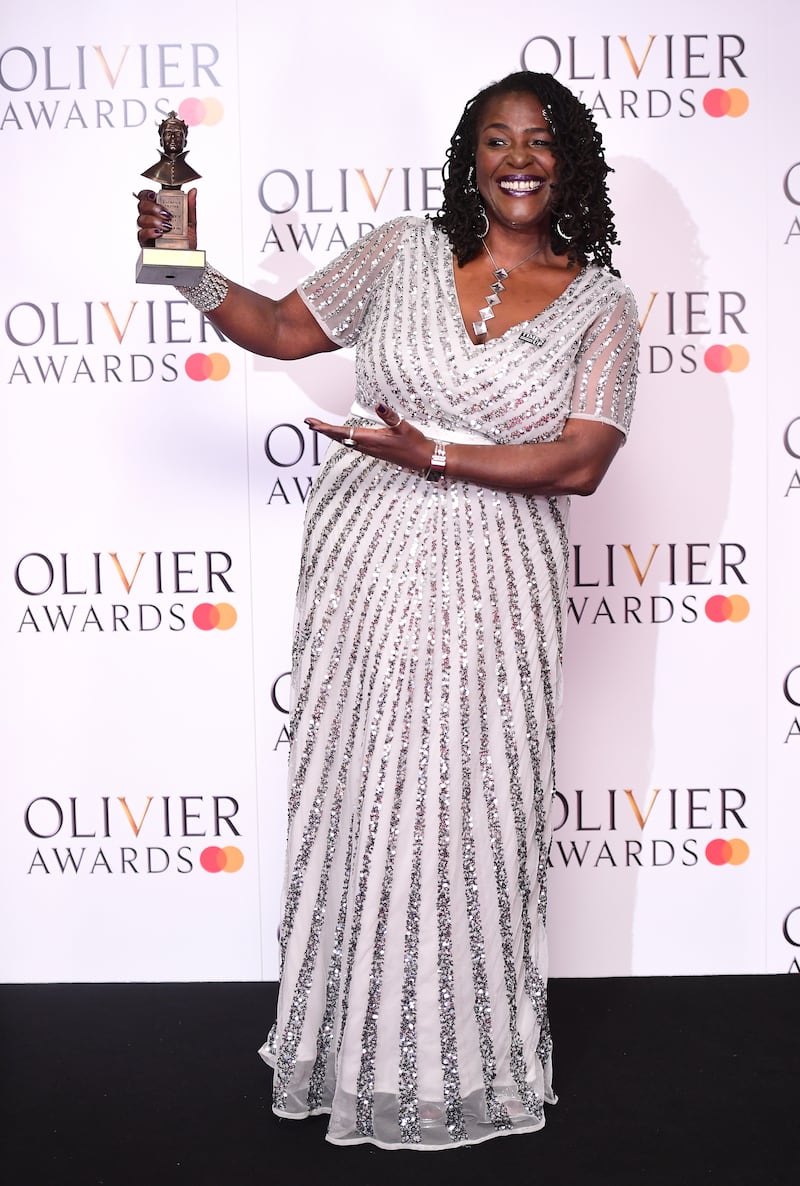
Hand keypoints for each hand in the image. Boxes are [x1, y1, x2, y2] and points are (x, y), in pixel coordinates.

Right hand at [135, 187, 196, 248]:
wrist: (186, 259)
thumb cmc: (185, 242)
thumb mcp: (190, 223)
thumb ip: (190, 207)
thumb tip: (193, 192)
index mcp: (159, 211)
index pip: (147, 197)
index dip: (148, 194)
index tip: (156, 196)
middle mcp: (151, 219)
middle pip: (142, 205)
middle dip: (153, 207)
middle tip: (166, 214)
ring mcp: (147, 230)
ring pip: (141, 219)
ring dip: (154, 220)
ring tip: (167, 227)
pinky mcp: (145, 242)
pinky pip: (141, 234)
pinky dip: (150, 232)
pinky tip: (159, 233)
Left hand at [305, 404, 433, 471]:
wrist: (424, 460)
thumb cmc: (415, 444)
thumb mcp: (404, 427)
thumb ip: (390, 416)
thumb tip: (379, 405)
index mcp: (372, 439)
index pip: (343, 433)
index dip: (326, 428)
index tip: (313, 423)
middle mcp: (368, 446)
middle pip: (340, 437)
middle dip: (323, 430)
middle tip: (308, 421)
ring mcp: (370, 449)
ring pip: (345, 440)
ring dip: (330, 433)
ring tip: (318, 426)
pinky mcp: (374, 450)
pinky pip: (352, 443)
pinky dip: (341, 437)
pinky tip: (339, 434)